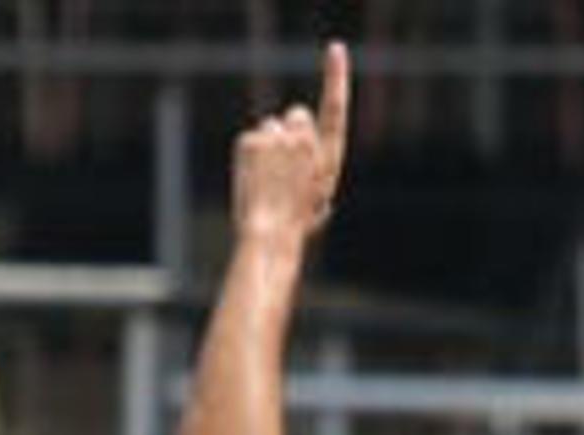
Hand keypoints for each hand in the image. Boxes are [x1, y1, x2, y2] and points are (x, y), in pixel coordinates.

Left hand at [230, 39, 348, 248]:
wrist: (269, 235)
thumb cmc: (293, 229)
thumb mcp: (316, 208)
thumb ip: (320, 190)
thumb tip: (323, 207)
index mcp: (327, 155)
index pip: (335, 108)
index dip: (336, 76)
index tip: (336, 49)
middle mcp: (306, 140)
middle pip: (295, 115)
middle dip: (287, 133)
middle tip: (280, 169)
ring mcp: (278, 138)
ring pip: (270, 128)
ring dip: (266, 148)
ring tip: (264, 180)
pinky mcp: (253, 141)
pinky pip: (250, 139)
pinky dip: (247, 156)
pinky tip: (250, 178)